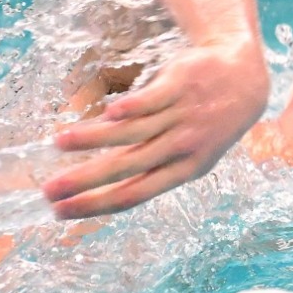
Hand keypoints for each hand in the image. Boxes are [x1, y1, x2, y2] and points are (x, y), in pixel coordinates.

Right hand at [42, 39, 268, 218]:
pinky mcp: (178, 87)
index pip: (132, 195)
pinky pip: (151, 101)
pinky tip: (106, 113)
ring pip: (131, 133)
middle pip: (126, 168)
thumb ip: (150, 166)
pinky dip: (129, 108)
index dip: (96, 205)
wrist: (242, 80)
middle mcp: (180, 148)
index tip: (62, 212)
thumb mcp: (188, 153)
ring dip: (93, 139)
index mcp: (182, 171)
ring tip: (58, 143)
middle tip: (50, 189)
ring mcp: (180, 117)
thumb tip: (104, 184)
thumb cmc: (206, 124)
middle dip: (85, 181)